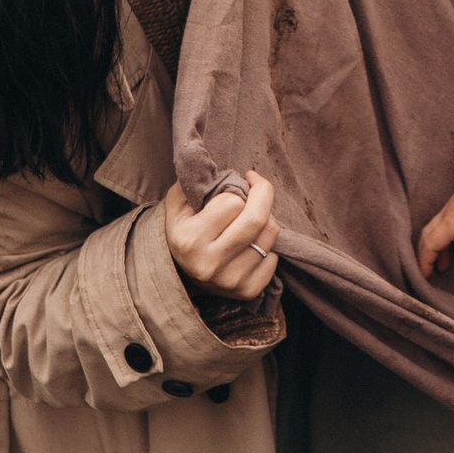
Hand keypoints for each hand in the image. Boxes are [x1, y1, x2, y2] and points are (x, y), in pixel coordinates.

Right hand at [163, 170, 279, 301]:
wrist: (180, 273)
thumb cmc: (183, 228)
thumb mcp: (178, 201)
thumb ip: (194, 179)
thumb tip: (216, 160)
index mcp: (190, 240)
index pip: (233, 202)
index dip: (233, 190)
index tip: (228, 190)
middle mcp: (210, 265)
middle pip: (258, 219)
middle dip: (263, 193)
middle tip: (256, 184)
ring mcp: (231, 281)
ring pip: (270, 234)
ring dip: (265, 218)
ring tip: (249, 217)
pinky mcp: (248, 291)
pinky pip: (275, 256)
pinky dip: (267, 244)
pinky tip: (250, 242)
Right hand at [417, 181, 453, 279]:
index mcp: (450, 221)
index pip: (430, 244)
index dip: (425, 261)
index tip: (424, 276)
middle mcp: (448, 214)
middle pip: (428, 236)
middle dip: (426, 255)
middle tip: (428, 271)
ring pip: (438, 230)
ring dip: (438, 248)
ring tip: (444, 265)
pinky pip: (449, 225)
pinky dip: (450, 240)